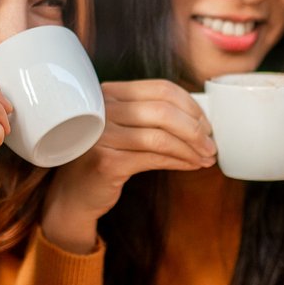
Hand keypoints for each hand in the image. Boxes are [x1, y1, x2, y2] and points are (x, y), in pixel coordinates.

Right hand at [40, 80, 216, 253]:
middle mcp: (102, 110)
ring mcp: (101, 136)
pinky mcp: (106, 162)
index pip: (161, 89)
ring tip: (206, 158)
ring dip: (191, 149)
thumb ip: (149, 116)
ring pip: (161, 137)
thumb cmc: (104, 158)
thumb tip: (201, 120)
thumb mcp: (122, 128)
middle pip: (164, 111)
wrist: (72, 195)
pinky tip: (191, 166)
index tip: (206, 124)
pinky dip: (179, 162)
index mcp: (109, 94)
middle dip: (196, 129)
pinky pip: (154, 158)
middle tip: (211, 144)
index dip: (190, 106)